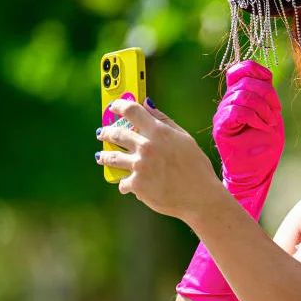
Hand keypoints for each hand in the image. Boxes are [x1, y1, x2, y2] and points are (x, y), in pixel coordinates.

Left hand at [97, 98, 225, 219]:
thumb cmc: (196, 166)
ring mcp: (139, 166)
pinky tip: (126, 185)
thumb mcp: (184, 138)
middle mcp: (147, 147)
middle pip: (116, 134)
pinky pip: (122, 182)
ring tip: (101, 157)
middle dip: (106, 132)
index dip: (119, 106)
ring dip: (104, 156)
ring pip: (111, 158)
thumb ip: (164, 120)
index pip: (132, 111)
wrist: (199, 196)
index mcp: (159, 132)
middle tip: (102, 133)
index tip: (113, 107)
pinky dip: (125, 184)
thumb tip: (147, 103)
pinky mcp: (136, 185)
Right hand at [213, 60, 283, 219]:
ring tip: (269, 124)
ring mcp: (222, 114)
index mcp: (239, 95)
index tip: (269, 82)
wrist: (255, 171)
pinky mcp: (221, 127)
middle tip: (275, 114)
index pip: (240, 70)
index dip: (255, 69)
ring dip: (263, 109)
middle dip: (267, 95)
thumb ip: (267, 95)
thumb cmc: (264, 145)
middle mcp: (228, 102)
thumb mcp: (272, 114)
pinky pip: (236, 111)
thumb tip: (265, 75)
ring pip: (241, 96)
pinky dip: (254, 117)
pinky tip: (262, 127)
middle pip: (245, 82)